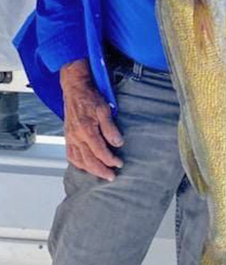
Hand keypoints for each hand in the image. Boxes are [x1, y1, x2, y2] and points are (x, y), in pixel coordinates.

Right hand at [60, 59, 123, 181]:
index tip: (119, 164)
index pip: (100, 151)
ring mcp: (70, 137)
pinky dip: (78, 164)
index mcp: (86, 130)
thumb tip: (118, 143)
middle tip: (112, 176)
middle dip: (101, 170)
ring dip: (90, 170)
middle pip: (89, 160)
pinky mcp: (67, 136)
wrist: (75, 88)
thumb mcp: (105, 109)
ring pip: (79, 160)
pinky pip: (70, 155)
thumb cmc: (90, 96)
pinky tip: (86, 166)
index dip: (110, 160)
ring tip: (101, 173)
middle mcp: (76, 136)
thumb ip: (110, 128)